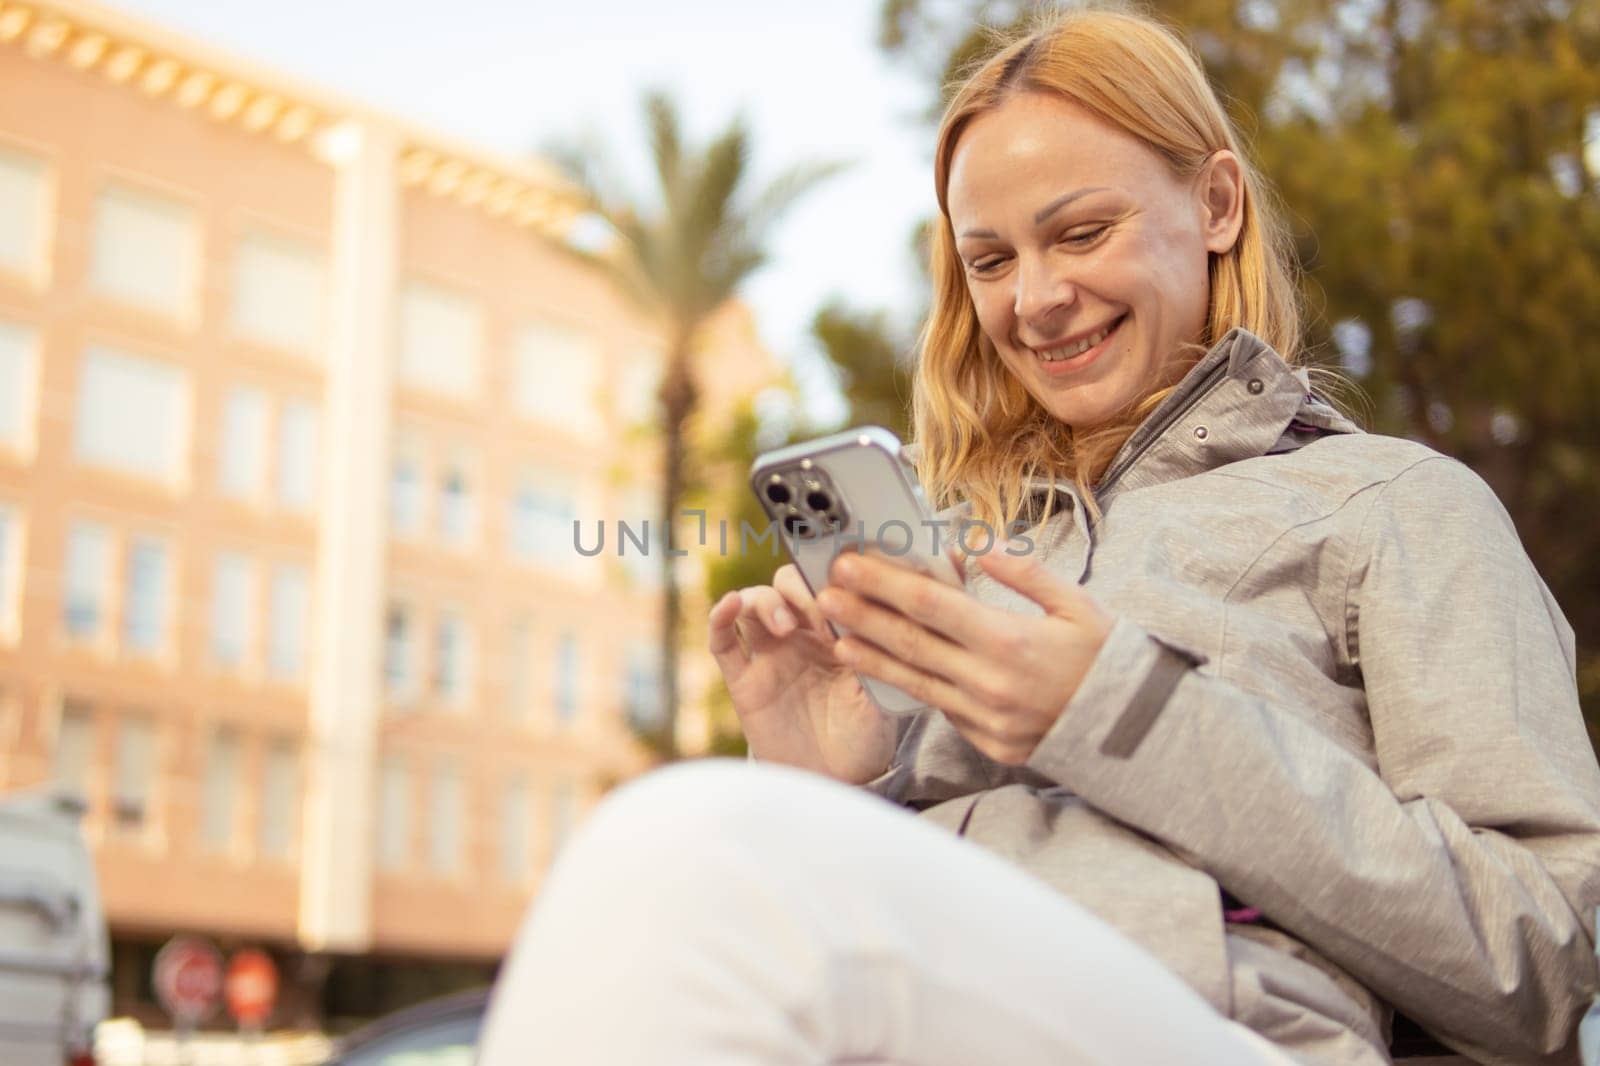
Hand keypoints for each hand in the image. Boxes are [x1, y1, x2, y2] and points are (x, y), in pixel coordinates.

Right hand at [708, 564, 899, 784]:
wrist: (835, 782)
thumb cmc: (864, 736)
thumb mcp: (881, 695)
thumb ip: (873, 658)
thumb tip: (867, 618)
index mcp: (837, 630)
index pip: (827, 585)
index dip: (832, 582)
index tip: (846, 593)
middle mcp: (802, 636)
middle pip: (787, 585)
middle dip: (798, 587)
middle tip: (816, 610)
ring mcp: (769, 655)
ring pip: (754, 603)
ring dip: (766, 601)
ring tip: (784, 626)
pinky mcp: (743, 680)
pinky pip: (723, 641)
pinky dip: (720, 617)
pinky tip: (730, 604)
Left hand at [816, 546, 1112, 764]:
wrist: (1135, 732)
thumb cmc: (1106, 659)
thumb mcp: (1076, 605)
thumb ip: (1025, 574)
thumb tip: (977, 545)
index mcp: (1009, 641)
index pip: (930, 605)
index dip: (884, 584)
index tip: (851, 566)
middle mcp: (989, 682)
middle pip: (910, 642)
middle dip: (862, 614)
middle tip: (825, 593)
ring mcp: (985, 718)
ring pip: (915, 681)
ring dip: (871, 656)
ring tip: (837, 635)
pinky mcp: (986, 743)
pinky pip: (940, 708)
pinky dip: (908, 686)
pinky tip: (883, 669)